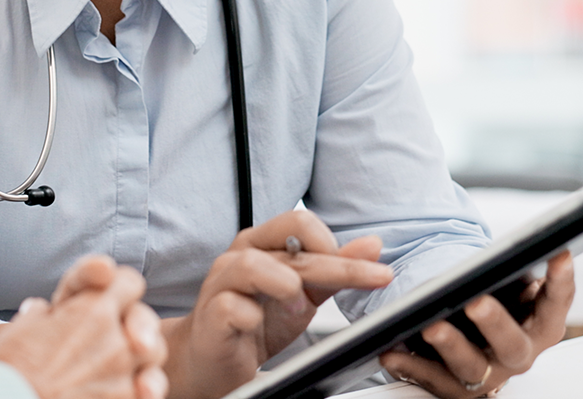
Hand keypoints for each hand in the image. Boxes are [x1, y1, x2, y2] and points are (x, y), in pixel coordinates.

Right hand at [0, 255, 169, 398]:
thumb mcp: (14, 333)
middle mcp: (115, 339)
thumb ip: (36, 316)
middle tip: (113, 340)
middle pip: (146, 322)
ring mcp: (124, 375)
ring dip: (140, 360)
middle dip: (134, 328)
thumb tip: (40, 310)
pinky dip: (137, 390)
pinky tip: (117, 392)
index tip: (110, 301)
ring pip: (154, 358)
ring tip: (115, 370)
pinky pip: (146, 391)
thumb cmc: (7, 372)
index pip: (128, 283)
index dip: (120, 289)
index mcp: (90, 311)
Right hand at [159, 210, 392, 398]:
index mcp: (262, 243)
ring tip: (300, 308)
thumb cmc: (254, 321)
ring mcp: (220, 284)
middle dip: (337, 264)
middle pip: (290, 243)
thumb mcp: (304, 294)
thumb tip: (372, 246)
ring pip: (251, 265)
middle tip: (372, 278)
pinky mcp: (209, 316)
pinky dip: (250, 316)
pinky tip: (258, 325)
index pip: (302, 223)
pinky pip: (230, 307)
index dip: (337, 244)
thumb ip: (335, 269)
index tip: (372, 269)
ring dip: (286, 285)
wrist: (213, 359)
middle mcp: (239, 256)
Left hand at [378, 252, 575, 397]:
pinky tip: (391, 351)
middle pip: (512, 345)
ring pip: (472, 367)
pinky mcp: (458, 390)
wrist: (476, 342)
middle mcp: (519, 353)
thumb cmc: (498, 303)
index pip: (556, 303)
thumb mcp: (510, 287)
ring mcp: (489, 375)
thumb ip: (512, 273)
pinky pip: (433, 381)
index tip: (559, 253)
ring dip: (450, 346)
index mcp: (541, 326)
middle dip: (495, 323)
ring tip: (431, 327)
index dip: (561, 280)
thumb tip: (509, 248)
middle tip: (477, 302)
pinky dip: (410, 366)